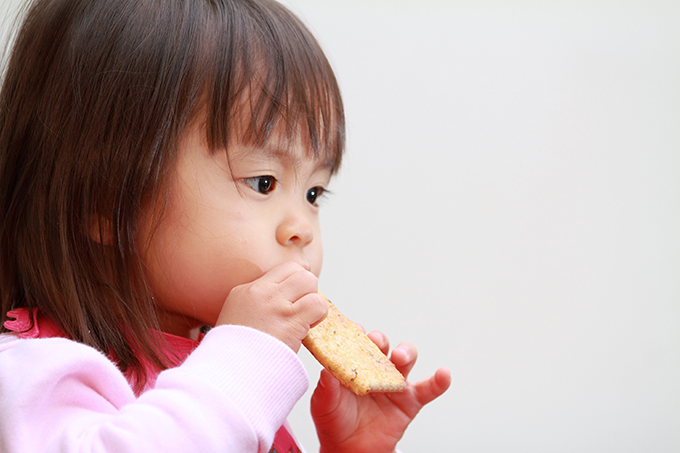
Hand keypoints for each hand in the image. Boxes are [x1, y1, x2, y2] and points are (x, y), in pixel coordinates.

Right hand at [215, 262, 327, 351]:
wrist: (229, 373)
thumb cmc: (235, 354)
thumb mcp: (236, 319)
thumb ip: (256, 306)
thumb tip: (280, 303)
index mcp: (244, 291)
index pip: (281, 270)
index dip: (294, 283)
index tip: (295, 299)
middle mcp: (260, 292)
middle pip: (297, 270)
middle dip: (306, 287)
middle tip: (302, 308)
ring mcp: (275, 304)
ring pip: (309, 281)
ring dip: (313, 301)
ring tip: (305, 318)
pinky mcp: (290, 320)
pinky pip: (317, 304)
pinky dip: (319, 314)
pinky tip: (308, 327)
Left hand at [310, 330, 450, 452]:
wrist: (349, 450)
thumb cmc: (335, 421)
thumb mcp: (324, 404)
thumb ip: (327, 388)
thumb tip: (327, 371)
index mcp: (353, 364)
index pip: (356, 342)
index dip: (357, 333)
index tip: (355, 329)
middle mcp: (375, 368)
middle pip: (382, 345)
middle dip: (380, 339)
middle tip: (376, 343)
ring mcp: (393, 383)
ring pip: (405, 359)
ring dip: (406, 352)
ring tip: (401, 357)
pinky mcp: (409, 401)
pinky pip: (428, 389)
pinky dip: (439, 381)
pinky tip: (443, 374)